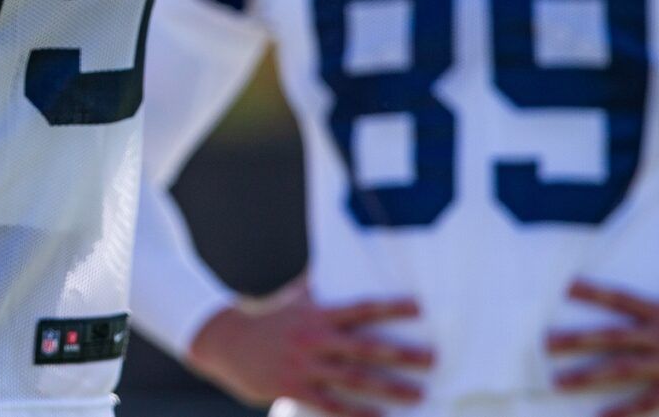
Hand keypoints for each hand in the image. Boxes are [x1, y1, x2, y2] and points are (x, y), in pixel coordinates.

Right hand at [187, 281, 432, 416]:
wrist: (226, 342)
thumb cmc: (267, 317)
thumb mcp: (294, 297)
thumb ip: (318, 285)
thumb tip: (336, 257)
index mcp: (317, 314)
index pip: (361, 308)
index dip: (390, 307)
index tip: (420, 308)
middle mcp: (314, 339)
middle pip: (366, 348)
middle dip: (402, 354)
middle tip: (433, 359)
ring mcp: (304, 366)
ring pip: (355, 379)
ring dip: (390, 388)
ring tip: (419, 394)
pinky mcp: (294, 389)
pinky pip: (332, 405)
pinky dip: (358, 413)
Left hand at [547, 279, 658, 416]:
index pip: (621, 299)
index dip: (593, 292)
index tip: (564, 288)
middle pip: (612, 336)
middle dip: (576, 339)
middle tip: (543, 343)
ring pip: (623, 369)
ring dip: (587, 376)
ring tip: (557, 382)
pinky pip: (648, 401)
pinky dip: (622, 410)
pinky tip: (598, 416)